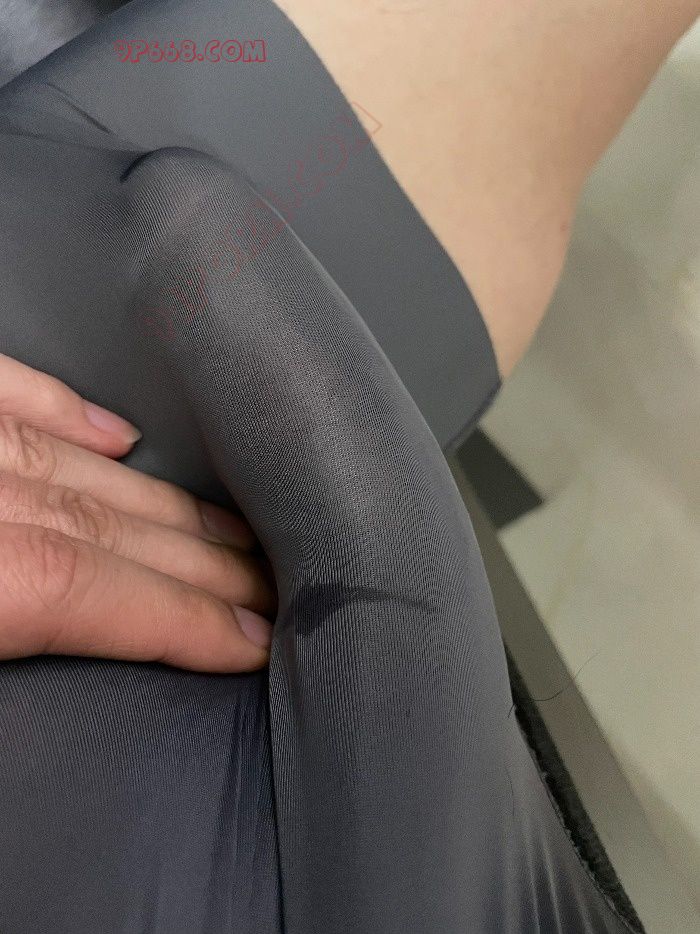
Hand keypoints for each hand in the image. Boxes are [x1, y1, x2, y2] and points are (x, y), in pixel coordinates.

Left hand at [0, 353, 275, 672]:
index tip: (250, 639)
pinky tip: (114, 434)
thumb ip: (14, 677)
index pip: (78, 586)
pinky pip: (1, 393)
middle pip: (93, 521)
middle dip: (197, 561)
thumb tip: (73, 744)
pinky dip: (62, 410)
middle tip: (268, 590)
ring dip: (155, 499)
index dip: (180, 616)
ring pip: (64, 461)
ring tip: (225, 530)